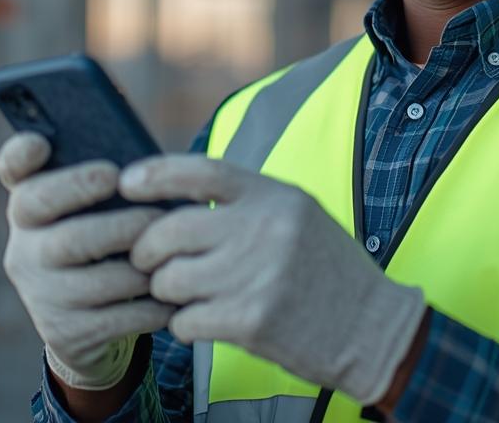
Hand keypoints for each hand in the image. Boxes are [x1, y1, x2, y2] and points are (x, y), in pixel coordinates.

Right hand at [0, 133, 173, 389]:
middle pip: (65, 235)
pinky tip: (171, 293)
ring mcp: (40, 293)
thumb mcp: (92, 211)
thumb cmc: (101, 242)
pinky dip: (150, 305)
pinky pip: (115, 319)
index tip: (43, 143)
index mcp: (29, 204)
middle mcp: (24, 248)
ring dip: (141, 266)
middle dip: (115, 224)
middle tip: (153, 215)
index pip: (12, 170)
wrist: (83, 322)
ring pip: (95, 281)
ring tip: (171, 254)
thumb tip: (148, 168)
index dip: (20, 155)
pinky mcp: (64, 331)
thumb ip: (105, 184)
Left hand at [120, 155, 426, 405]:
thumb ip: (245, 202)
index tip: (127, 183)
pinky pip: (184, 321)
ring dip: (167, 292)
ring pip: (170, 280)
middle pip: (170, 230)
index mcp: (275, 196)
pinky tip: (204, 322)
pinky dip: (184, 325)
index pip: (202, 172)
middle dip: (146, 249)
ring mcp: (257, 276)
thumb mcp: (297, 215)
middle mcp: (264, 230)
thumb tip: (173, 195)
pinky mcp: (251, 321)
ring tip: (186, 296)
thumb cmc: (326, 269)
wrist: (372, 327)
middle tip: (146, 262)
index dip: (156, 175)